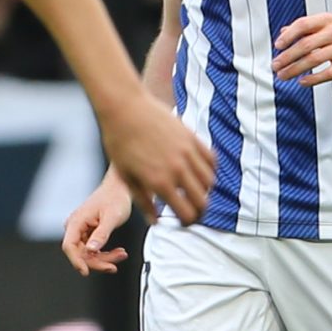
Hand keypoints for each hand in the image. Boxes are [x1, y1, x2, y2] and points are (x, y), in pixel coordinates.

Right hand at [61, 171, 133, 275]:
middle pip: (80, 253)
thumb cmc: (115, 199)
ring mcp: (81, 230)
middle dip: (98, 261)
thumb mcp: (111, 218)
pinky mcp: (88, 233)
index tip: (86, 272)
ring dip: (105, 258)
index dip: (76, 261)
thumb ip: (101, 234)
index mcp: (76, 222)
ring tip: (122, 255)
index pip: (69, 246)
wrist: (120, 189)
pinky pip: (93, 249)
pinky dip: (106, 253)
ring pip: (88, 253)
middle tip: (115, 265)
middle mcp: (75, 227)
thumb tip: (91, 250)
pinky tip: (118, 252)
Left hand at [98, 94, 214, 224]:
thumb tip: (155, 220)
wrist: (125, 108)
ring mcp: (188, 153)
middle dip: (199, 210)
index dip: (187, 222)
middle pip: (202, 201)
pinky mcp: (193, 138)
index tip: (183, 221)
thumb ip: (143, 200)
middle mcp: (178, 170)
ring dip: (205, 190)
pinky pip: (212, 160)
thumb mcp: (126, 175)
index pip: (186, 213)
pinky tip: (199, 171)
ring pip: (210, 182)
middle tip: (192, 210)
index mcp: (160, 183)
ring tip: (194, 190)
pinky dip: (210, 170)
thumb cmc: (120, 141)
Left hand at [273, 11, 331, 86]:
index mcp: (326, 20)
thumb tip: (283, 33)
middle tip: (275, 65)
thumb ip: (304, 27)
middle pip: (306, 45)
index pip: (303, 25)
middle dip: (287, 57)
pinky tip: (302, 81)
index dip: (288, 36)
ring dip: (295, 69)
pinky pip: (329, 73)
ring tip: (283, 75)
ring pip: (314, 59)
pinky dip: (313, 78)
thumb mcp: (325, 22)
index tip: (277, 46)